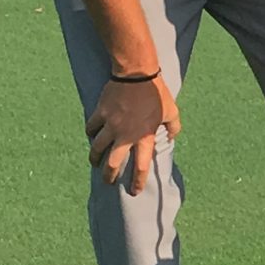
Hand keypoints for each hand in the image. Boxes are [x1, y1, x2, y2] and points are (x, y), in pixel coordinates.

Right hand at [86, 76, 180, 194]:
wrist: (137, 73)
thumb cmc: (156, 93)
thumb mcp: (172, 112)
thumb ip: (174, 128)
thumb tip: (172, 137)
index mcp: (144, 137)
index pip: (140, 167)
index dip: (136, 182)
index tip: (133, 191)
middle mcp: (125, 135)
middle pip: (112, 164)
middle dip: (108, 177)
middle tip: (108, 182)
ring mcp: (111, 124)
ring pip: (97, 148)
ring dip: (95, 158)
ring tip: (94, 162)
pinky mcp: (101, 113)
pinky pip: (91, 128)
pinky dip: (90, 133)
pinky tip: (92, 136)